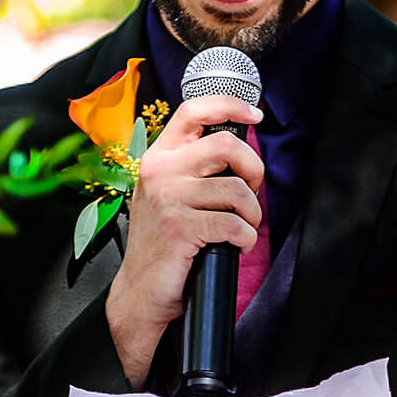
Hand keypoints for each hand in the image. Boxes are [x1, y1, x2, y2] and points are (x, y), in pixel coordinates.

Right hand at [105, 94, 264, 387]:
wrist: (141, 290)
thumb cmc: (167, 242)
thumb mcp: (172, 194)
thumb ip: (196, 168)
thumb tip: (242, 151)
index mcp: (160, 157)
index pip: (193, 111)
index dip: (230, 106)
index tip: (255, 115)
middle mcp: (160, 171)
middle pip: (227, 145)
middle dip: (254, 170)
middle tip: (252, 193)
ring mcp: (167, 198)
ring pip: (237, 190)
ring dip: (252, 214)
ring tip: (241, 228)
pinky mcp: (178, 227)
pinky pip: (235, 224)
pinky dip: (246, 239)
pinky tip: (235, 246)